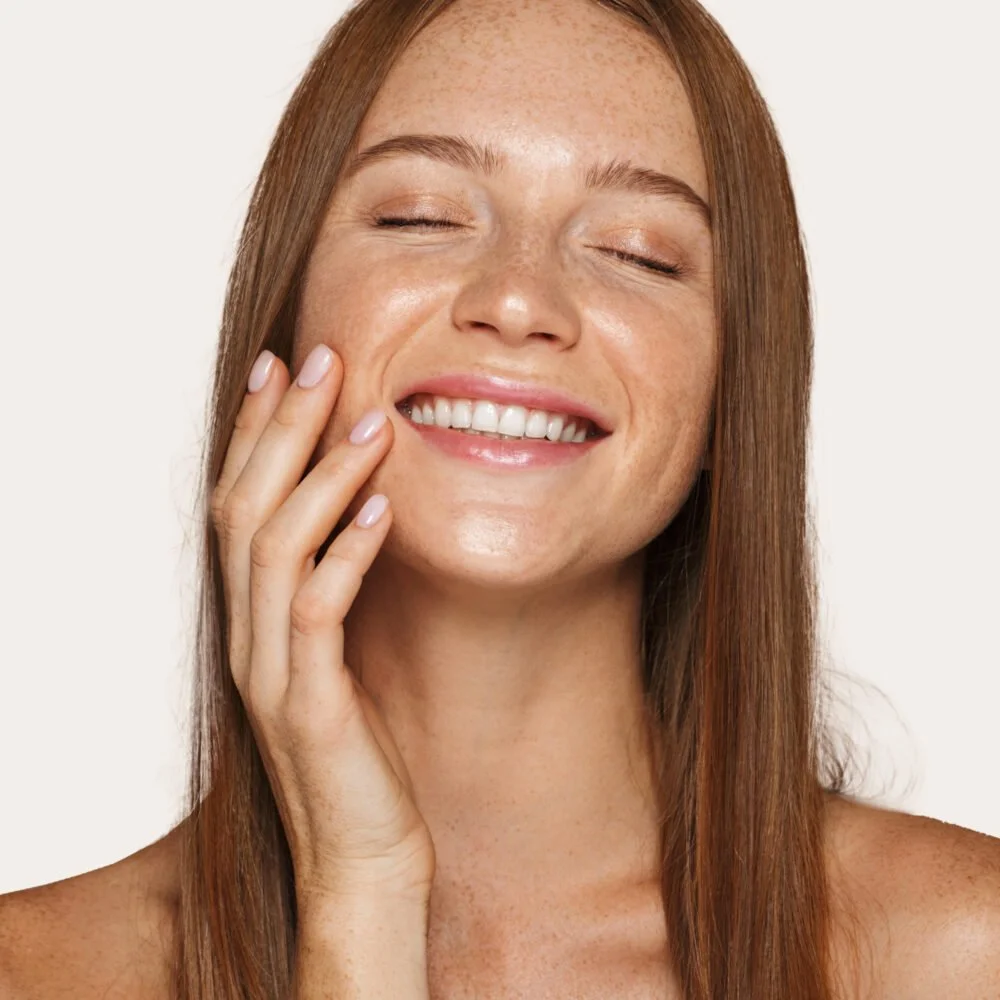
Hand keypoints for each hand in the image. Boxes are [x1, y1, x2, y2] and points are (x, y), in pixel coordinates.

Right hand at [210, 345, 434, 910]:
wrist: (362, 853)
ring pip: (274, 549)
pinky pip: (319, 611)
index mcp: (254, 620)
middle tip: (320, 358)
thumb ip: (338, 591)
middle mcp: (248, 636)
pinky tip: (385, 509)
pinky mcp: (310, 704)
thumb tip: (368, 514)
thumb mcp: (342, 657)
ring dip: (321, 476)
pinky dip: (349, 552)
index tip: (282, 366)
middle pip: (245, 508)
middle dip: (280, 428)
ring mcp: (272, 671)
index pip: (239, 504)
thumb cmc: (363, 749)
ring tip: (369, 419)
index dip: (254, 433)